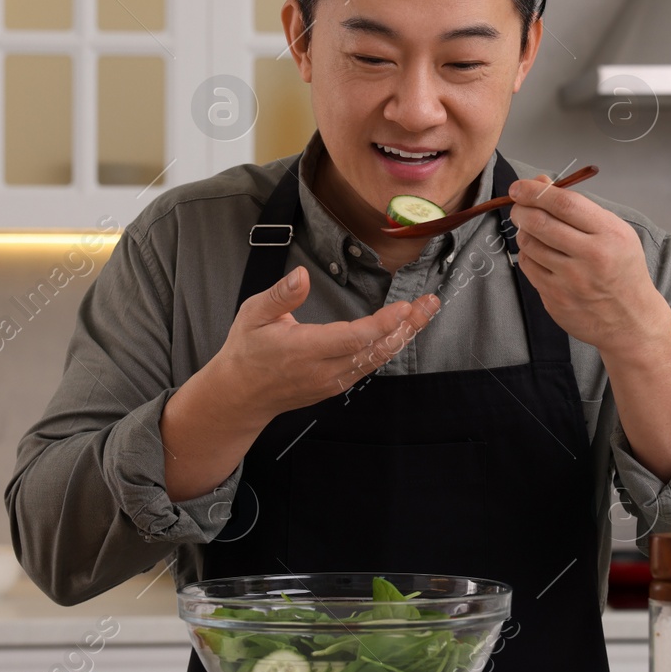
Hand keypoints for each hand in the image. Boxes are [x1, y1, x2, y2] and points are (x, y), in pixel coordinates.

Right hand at [214, 266, 439, 423]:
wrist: (240, 395)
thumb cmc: (246, 351)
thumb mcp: (253, 314)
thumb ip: (280, 295)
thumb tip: (302, 275)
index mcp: (303, 350)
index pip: (352, 339)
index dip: (382, 324)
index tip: (405, 307)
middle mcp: (323, 370)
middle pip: (375, 351)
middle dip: (407, 327)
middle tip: (430, 304)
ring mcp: (332, 381)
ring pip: (377, 360)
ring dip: (403, 336)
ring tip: (424, 312)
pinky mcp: (336, 385)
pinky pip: (369, 367)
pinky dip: (389, 347)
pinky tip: (403, 330)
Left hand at [507, 175, 670, 353]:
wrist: (630, 320)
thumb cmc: (622, 269)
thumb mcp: (615, 231)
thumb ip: (578, 207)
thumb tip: (541, 182)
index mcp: (609, 234)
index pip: (565, 203)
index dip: (536, 191)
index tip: (520, 187)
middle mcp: (590, 257)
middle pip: (540, 223)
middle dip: (521, 209)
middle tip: (518, 206)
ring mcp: (571, 281)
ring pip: (529, 244)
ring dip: (524, 232)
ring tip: (533, 230)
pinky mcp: (556, 299)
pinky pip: (529, 267)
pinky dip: (528, 254)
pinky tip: (540, 253)